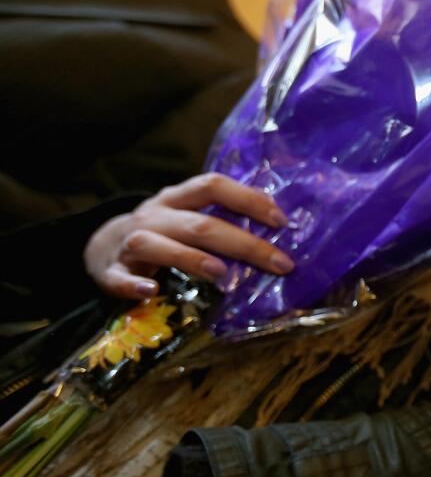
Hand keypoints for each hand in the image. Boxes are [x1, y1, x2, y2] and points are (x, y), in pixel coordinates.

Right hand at [85, 173, 294, 298]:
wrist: (103, 249)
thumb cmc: (164, 234)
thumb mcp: (189, 217)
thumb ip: (224, 220)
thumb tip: (278, 230)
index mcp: (177, 198)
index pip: (213, 185)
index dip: (247, 199)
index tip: (281, 222)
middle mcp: (154, 215)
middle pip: (198, 224)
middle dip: (242, 243)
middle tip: (278, 263)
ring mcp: (129, 242)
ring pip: (154, 243)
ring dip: (189, 257)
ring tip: (220, 273)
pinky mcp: (109, 271)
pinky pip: (118, 277)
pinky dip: (133, 284)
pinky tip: (151, 291)